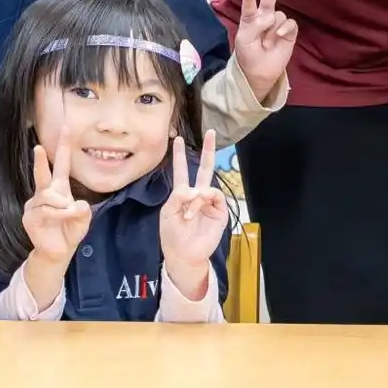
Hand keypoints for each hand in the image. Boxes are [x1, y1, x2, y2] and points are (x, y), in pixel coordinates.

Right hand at [22, 137, 91, 265]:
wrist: (58, 251)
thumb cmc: (69, 231)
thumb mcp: (83, 219)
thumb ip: (83, 211)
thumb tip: (75, 204)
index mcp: (59, 189)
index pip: (61, 164)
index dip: (63, 146)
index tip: (66, 127)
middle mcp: (45, 193)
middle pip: (42, 173)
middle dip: (40, 160)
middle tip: (38, 147)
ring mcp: (35, 204)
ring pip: (50, 198)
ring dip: (64, 207)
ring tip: (70, 213)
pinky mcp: (30, 216)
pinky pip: (46, 210)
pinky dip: (58, 215)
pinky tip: (59, 221)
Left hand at [159, 130, 228, 299]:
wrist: (183, 254)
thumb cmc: (172, 235)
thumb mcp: (168, 213)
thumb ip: (177, 197)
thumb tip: (195, 189)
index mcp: (182, 195)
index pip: (181, 171)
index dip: (179, 156)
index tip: (177, 139)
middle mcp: (198, 195)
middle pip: (204, 169)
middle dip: (207, 151)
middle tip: (210, 133)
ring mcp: (210, 203)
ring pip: (206, 186)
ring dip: (196, 198)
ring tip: (189, 215)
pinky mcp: (220, 212)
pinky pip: (215, 197)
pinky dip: (206, 200)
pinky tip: (198, 210)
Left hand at [233, 0, 297, 101]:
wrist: (258, 73)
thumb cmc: (247, 55)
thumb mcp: (245, 39)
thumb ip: (255, 25)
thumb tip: (271, 17)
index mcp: (250, 19)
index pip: (250, 6)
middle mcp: (264, 19)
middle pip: (268, 1)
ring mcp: (277, 25)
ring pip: (279, 15)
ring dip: (273, 27)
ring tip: (267, 42)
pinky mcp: (289, 33)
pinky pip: (290, 23)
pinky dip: (285, 28)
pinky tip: (279, 35)